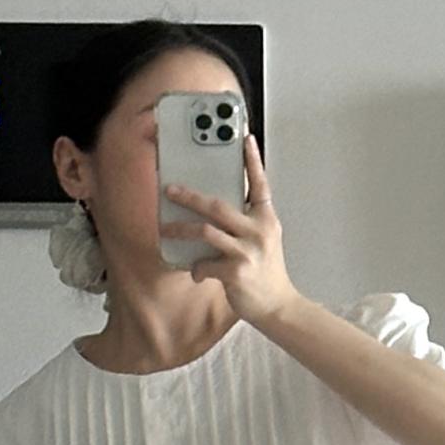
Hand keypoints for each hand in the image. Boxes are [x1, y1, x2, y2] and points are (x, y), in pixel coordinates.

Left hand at [160, 132, 296, 323]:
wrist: (278, 306)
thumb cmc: (266, 273)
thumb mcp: (263, 241)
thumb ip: (244, 224)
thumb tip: (210, 214)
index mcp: (266, 219)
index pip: (260, 184)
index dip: (252, 160)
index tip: (245, 138)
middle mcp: (259, 231)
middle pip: (218, 205)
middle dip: (190, 196)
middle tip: (170, 190)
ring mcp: (248, 251)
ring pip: (206, 231)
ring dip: (181, 230)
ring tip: (166, 229)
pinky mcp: (237, 272)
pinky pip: (205, 263)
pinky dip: (196, 268)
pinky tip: (197, 272)